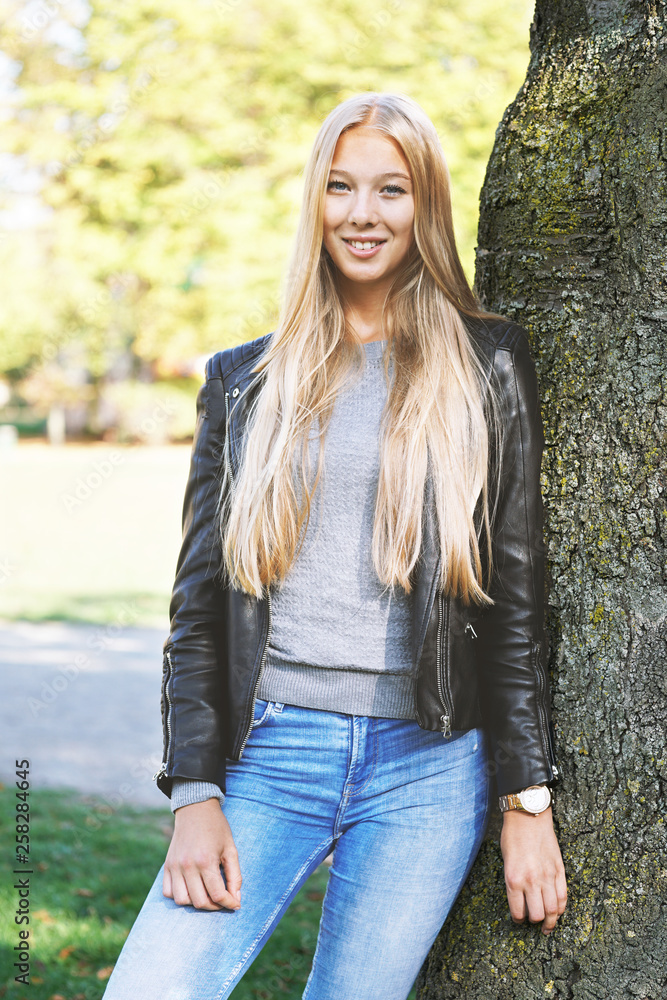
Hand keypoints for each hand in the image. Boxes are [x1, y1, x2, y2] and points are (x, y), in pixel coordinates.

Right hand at [163, 798, 241, 910]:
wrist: (195, 809)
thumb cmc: (216, 828)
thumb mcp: (231, 849)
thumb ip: (235, 875)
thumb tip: (236, 899)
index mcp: (206, 861)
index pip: (217, 895)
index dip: (228, 904)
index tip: (235, 904)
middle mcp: (188, 866)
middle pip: (199, 902)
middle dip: (214, 906)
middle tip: (222, 899)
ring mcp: (175, 866)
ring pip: (182, 901)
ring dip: (195, 902)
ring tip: (206, 893)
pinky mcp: (167, 865)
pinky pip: (168, 892)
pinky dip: (179, 895)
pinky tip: (191, 888)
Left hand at [500, 805, 566, 934]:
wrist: (528, 817)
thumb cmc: (512, 836)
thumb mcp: (506, 861)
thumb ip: (514, 881)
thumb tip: (521, 900)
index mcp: (513, 879)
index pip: (518, 912)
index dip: (518, 920)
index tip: (519, 920)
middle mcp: (531, 881)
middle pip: (538, 915)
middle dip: (535, 922)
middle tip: (533, 923)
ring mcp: (547, 876)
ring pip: (553, 910)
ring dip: (551, 922)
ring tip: (548, 927)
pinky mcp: (559, 870)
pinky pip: (563, 896)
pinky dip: (561, 908)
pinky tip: (558, 912)